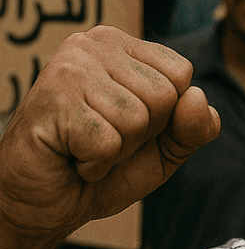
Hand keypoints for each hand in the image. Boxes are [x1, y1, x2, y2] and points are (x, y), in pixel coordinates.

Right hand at [0, 28, 219, 246]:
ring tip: (85, 147)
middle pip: (163, 95)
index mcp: (120, 45)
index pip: (181, 73)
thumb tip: (198, 97)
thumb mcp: (162, 149)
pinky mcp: (54, 100)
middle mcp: (93, 44)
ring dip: (116, 151)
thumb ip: (193, 127)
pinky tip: (71, 157)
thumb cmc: (101, 169)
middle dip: (140, 135)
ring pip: (137, 119)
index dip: (164, 116)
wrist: (42, 204)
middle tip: (102, 139)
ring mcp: (70, 68)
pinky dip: (95, 165)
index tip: (126, 125)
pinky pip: (108, 143)